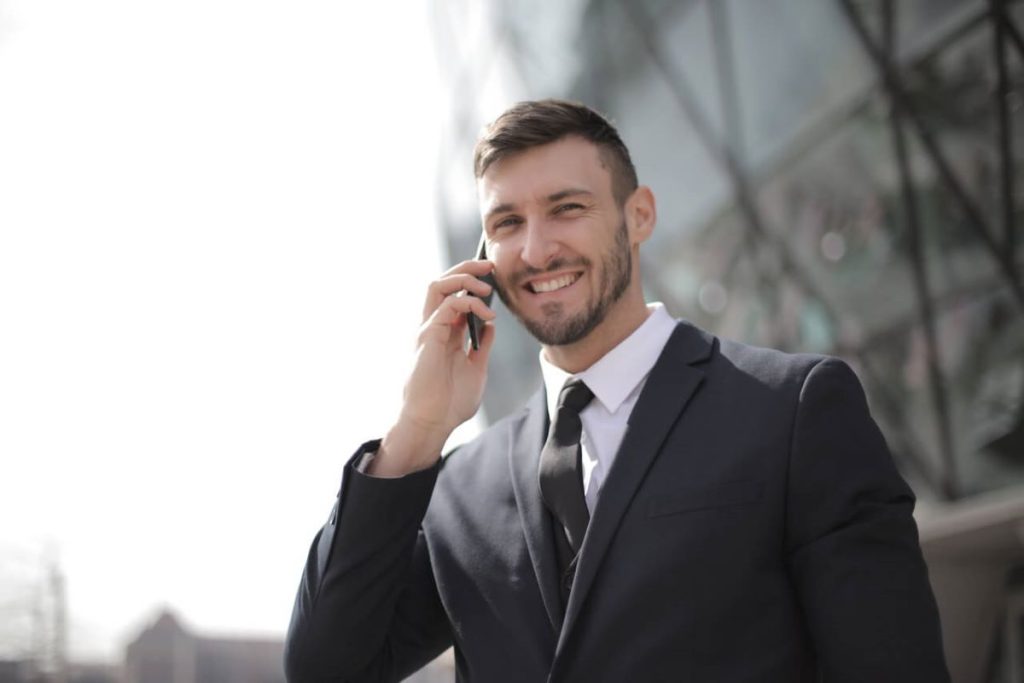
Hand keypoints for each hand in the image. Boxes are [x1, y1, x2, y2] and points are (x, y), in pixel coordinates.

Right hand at [372, 260, 496, 475]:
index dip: (471, 282)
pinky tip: (486, 316)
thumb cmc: (450, 403)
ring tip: (486, 286)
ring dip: (464, 278)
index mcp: (445, 333)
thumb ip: (482, 345)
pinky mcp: (428, 336)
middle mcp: (434, 327)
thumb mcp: (476, 368)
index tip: (493, 278)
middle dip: (466, 268)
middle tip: (489, 266)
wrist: (433, 423)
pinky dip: (469, 303)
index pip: (453, 295)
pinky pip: (447, 305)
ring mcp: (429, 329)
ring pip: (438, 285)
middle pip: (442, 283)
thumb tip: (490, 325)